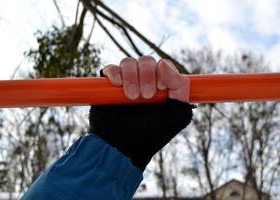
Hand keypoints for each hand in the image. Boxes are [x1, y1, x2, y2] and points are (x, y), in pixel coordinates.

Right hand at [89, 56, 194, 170]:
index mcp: (161, 87)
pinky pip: (110, 68)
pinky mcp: (108, 86)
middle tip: (146, 96)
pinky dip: (114, 73)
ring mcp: (125, 83)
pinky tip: (117, 84)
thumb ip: (181, 87)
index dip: (163, 72)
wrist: (123, 146)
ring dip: (132, 77)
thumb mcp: (177, 113)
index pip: (163, 65)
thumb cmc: (152, 134)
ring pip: (128, 62)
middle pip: (146, 61)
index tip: (161, 89)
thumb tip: (163, 63)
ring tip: (132, 97)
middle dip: (147, 76)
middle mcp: (144, 82)